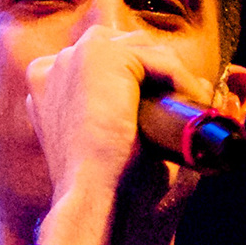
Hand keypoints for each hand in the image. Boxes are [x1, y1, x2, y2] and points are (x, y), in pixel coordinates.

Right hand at [24, 26, 226, 209]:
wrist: (92, 197)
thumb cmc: (106, 184)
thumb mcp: (116, 142)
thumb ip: (140, 111)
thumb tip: (198, 84)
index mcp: (47, 87)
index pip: (103, 63)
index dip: (139, 81)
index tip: (168, 106)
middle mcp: (53, 65)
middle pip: (122, 47)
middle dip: (156, 71)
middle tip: (184, 103)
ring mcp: (75, 56)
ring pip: (143, 50)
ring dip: (172, 75)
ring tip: (191, 106)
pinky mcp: (102, 55)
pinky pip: (158, 58)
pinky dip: (182, 79)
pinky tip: (193, 102)